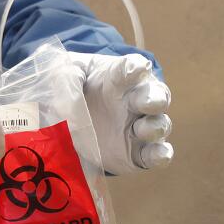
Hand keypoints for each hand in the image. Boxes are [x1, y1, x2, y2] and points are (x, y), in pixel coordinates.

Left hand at [70, 53, 172, 174]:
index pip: (132, 68)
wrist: (68, 121)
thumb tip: (69, 105)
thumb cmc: (72, 90)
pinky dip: (161, 155)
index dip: (135, 68)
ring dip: (155, 127)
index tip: (135, 68)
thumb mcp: (63, 75)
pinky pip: (156, 155)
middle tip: (145, 102)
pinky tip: (158, 155)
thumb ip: (66, 81)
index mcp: (119, 77)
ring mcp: (139, 128)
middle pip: (157, 96)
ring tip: (139, 129)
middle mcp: (136, 101)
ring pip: (160, 125)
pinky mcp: (137, 154)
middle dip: (155, 98)